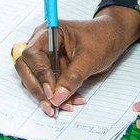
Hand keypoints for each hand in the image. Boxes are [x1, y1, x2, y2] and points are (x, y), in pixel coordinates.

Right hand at [14, 7, 139, 116]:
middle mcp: (42, 43)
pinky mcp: (52, 69)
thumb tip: (57, 98)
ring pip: (35, 80)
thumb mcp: (90, 58)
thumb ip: (73, 77)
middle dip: (38, 89)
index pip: (32, 54)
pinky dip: (58, 96)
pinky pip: (48, 86)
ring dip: (48, 97)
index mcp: (49, 32)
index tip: (52, 91)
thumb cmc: (103, 38)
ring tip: (67, 106)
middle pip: (26, 68)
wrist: (114, 37)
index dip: (40, 73)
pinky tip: (72, 102)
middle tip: (51, 107)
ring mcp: (46, 57)